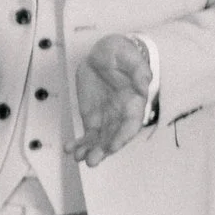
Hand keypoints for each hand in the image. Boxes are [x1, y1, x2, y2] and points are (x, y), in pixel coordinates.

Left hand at [75, 34, 153, 164]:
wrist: (104, 53)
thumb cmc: (120, 53)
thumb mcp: (128, 55)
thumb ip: (138, 70)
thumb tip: (144, 83)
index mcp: (134, 102)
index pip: (131, 124)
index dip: (123, 137)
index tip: (112, 146)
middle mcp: (121, 114)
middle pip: (114, 136)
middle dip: (104, 150)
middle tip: (91, 160)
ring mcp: (106, 117)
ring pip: (100, 139)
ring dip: (90, 150)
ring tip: (78, 157)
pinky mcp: (93, 116)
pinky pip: (87, 134)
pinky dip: (79, 143)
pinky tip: (69, 149)